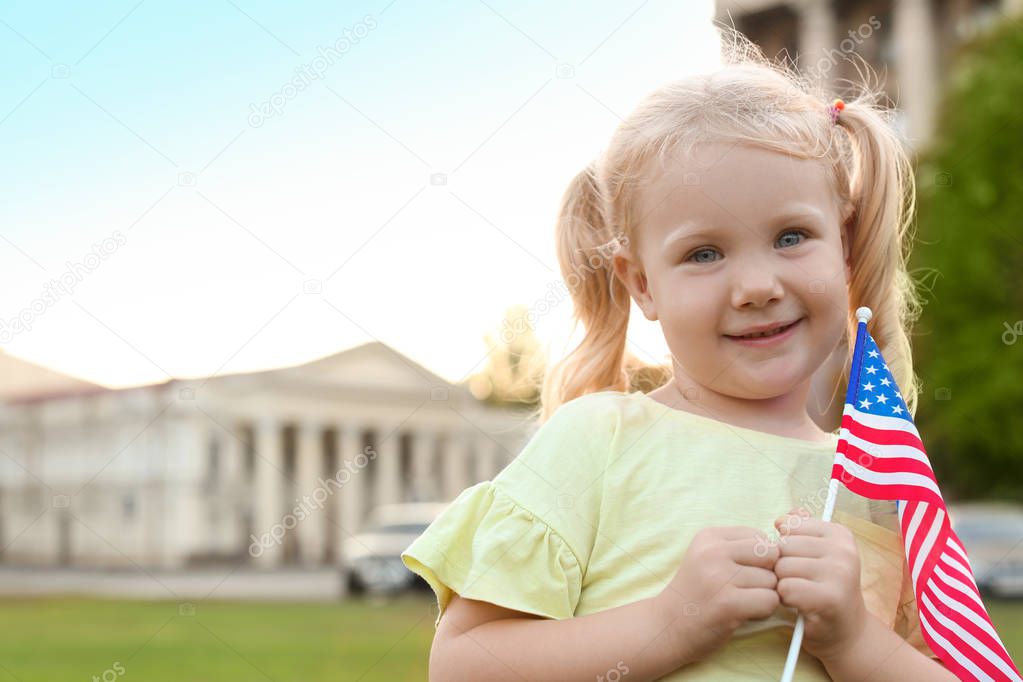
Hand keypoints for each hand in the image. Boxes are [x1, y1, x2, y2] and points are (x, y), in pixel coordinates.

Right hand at [654, 526, 780, 665]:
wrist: (667, 626)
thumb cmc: (696, 592)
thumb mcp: (708, 557)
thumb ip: (739, 548)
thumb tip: (785, 549)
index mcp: (709, 536)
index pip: (759, 536)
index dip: (759, 558)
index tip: (739, 572)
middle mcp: (713, 552)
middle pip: (770, 554)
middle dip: (767, 573)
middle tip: (747, 588)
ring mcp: (719, 577)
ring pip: (773, 581)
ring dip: (764, 595)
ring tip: (740, 602)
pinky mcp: (728, 604)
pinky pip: (770, 601)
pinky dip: (763, 611)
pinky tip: (743, 614)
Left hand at [773, 507, 868, 661]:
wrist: (846, 632)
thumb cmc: (822, 589)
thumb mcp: (814, 554)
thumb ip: (800, 530)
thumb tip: (782, 519)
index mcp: (840, 534)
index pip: (789, 526)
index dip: (786, 547)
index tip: (802, 562)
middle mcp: (844, 550)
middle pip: (782, 546)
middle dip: (782, 566)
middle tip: (801, 582)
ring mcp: (840, 573)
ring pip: (781, 567)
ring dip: (782, 583)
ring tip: (801, 593)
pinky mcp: (830, 597)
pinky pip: (785, 588)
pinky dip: (786, 598)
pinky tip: (801, 604)